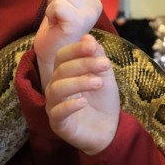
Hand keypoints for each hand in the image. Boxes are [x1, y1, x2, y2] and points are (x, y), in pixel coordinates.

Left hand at [34, 0, 101, 89]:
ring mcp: (89, 14)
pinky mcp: (78, 22)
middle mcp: (96, 5)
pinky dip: (51, 13)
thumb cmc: (57, 26)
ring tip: (58, 20)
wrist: (53, 53)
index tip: (63, 9)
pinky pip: (58, 5)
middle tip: (59, 16)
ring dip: (52, 7)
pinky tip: (56, 24)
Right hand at [45, 34, 119, 154]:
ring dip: (79, 82)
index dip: (76, 48)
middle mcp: (55, 86)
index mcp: (64, 72)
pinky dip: (70, 105)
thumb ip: (96, 55)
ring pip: (57, 89)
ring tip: (99, 83)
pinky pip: (57, 113)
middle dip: (84, 64)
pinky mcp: (58, 124)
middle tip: (105, 64)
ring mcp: (54, 105)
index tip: (93, 45)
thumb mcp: (104, 74)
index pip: (63, 55)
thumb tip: (88, 36)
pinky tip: (84, 102)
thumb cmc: (103, 98)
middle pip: (62, 70)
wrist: (109, 128)